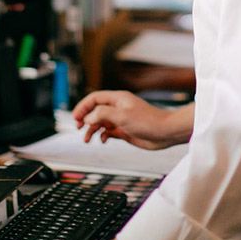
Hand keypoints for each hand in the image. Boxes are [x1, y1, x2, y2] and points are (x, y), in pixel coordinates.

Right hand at [72, 91, 192, 149]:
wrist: (165, 133)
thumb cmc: (148, 121)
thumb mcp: (122, 116)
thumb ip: (103, 114)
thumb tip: (89, 117)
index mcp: (117, 99)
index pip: (94, 99)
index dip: (83, 107)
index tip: (76, 118)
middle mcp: (118, 108)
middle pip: (95, 110)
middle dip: (85, 118)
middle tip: (78, 127)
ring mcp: (121, 119)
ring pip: (100, 122)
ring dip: (92, 129)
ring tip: (87, 139)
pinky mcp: (124, 130)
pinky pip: (108, 131)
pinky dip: (102, 135)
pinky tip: (103, 140)